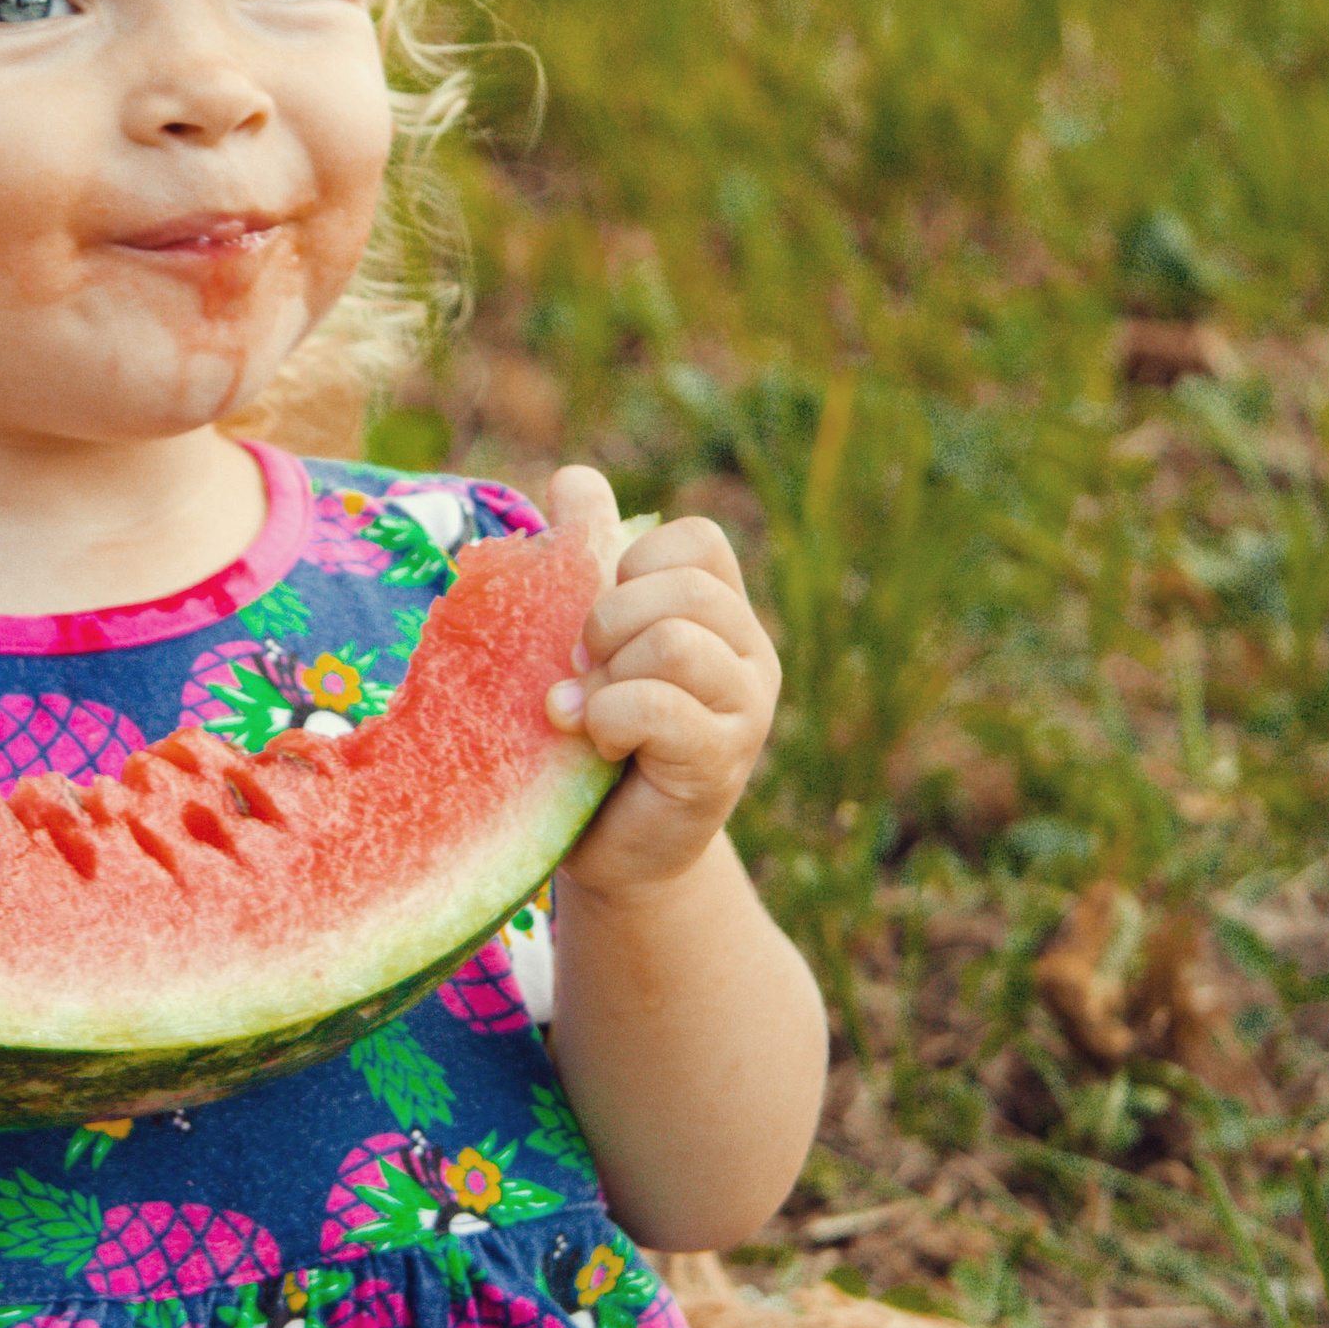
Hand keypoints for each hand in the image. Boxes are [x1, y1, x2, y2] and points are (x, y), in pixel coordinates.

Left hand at [541, 464, 780, 903]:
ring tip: (591, 717)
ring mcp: (747, 709)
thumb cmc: (595, 737)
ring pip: (673, 641)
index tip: (599, 629)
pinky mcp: (723, 763)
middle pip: (680, 588)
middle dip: (607, 625)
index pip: (694, 540)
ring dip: (606, 678)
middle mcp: (751, 653)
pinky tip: (602, 745)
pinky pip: (660, 706)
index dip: (630, 570)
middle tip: (586, 676)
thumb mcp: (584, 641)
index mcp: (724, 612)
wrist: (610, 849)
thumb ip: (585, 560)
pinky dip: (609, 718)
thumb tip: (577, 478)